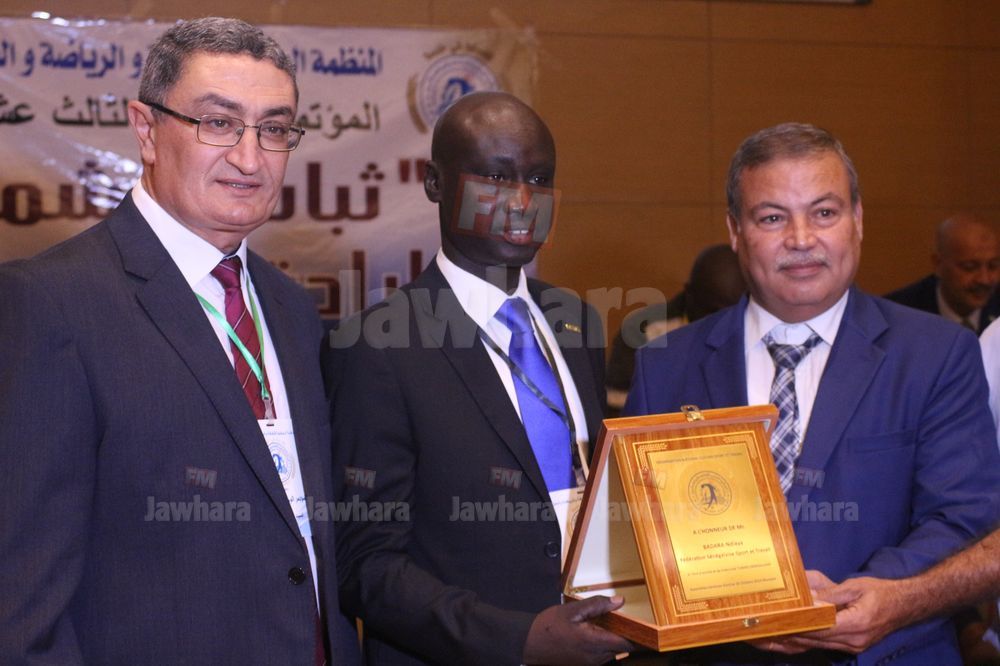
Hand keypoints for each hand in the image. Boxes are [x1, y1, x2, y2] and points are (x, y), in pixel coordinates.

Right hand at [522, 595, 633, 664]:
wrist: (527, 643)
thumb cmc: (548, 626)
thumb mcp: (572, 610)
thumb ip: (597, 605)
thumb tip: (619, 601)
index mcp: (595, 643)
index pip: (628, 644)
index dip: (639, 635)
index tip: (644, 625)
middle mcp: (596, 658)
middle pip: (620, 647)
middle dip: (621, 633)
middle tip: (614, 617)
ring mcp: (590, 664)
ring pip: (611, 651)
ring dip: (609, 638)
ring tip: (596, 624)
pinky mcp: (583, 665)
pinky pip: (600, 655)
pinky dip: (600, 644)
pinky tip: (587, 632)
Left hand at [751, 572, 907, 654]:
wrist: (906, 606)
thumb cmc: (881, 592)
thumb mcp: (856, 586)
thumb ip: (831, 594)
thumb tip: (808, 597)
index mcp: (856, 624)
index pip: (819, 627)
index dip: (795, 624)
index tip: (773, 619)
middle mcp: (852, 640)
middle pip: (811, 639)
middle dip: (784, 634)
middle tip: (757, 628)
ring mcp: (850, 646)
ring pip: (813, 645)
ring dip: (788, 641)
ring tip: (760, 636)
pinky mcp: (848, 646)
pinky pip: (820, 646)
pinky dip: (800, 643)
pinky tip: (781, 640)